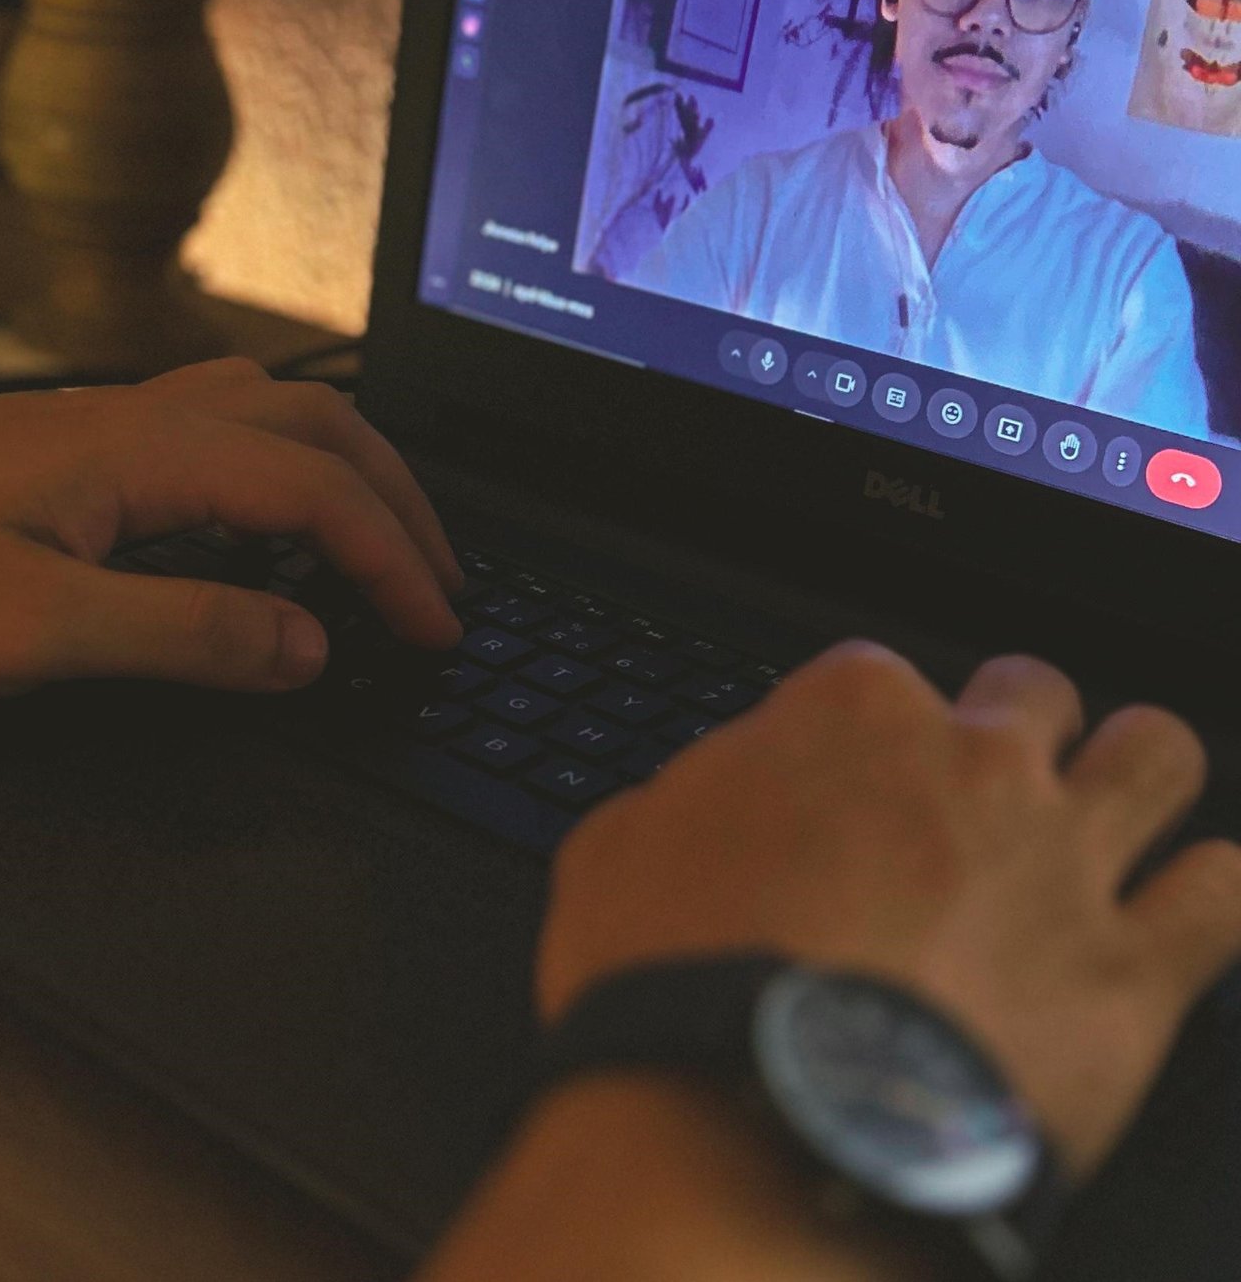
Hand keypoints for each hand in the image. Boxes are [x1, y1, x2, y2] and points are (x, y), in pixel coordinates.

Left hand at [0, 358, 463, 698]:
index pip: (316, 491)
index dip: (394, 562)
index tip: (437, 632)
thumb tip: (308, 644)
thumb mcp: (35, 629)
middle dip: (400, 503)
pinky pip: (222, 432)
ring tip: (385, 546)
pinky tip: (271, 528)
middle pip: (320, 426)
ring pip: (275, 415)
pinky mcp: (80, 447)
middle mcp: (139, 415)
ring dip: (348, 475)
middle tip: (443, 585)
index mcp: (143, 451)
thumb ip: (184, 635)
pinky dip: (286, 473)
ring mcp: (109, 423)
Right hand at [536, 641, 1240, 1176]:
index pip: (877, 674)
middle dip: (1012, 725)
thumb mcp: (616, 852)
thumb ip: (686, 799)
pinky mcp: (1135, 972)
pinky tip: (1173, 912)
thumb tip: (704, 803)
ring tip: (1109, 808)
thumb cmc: (677, 985)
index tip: (848, 779)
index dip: (862, 732)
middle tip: (981, 783)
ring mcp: (1065, 860)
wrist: (758, 1122)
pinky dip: (1205, 893)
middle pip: (1032, 691)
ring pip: (1159, 753)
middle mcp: (974, 763)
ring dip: (1136, 771)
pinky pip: (1221, 893)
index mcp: (847, 716)